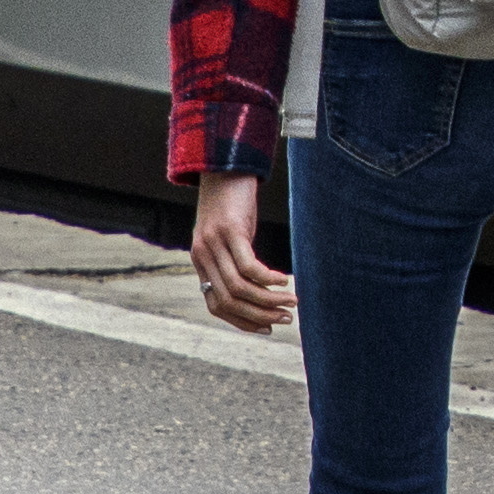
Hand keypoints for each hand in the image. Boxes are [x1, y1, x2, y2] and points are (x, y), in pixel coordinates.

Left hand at [190, 170, 292, 335]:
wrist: (224, 166)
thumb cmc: (231, 203)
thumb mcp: (229, 237)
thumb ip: (234, 261)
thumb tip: (258, 289)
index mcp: (201, 263)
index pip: (217, 306)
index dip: (243, 322)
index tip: (267, 327)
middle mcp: (203, 257)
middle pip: (230, 301)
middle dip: (260, 316)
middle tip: (286, 318)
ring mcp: (215, 244)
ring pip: (241, 288)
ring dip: (269, 301)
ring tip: (291, 302)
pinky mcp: (230, 230)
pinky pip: (249, 266)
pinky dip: (269, 279)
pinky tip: (285, 279)